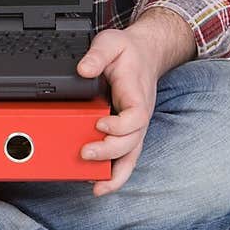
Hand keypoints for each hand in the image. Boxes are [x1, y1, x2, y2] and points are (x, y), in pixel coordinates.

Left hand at [76, 26, 162, 196]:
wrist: (146, 53)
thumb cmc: (128, 51)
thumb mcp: (111, 42)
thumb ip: (97, 54)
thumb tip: (83, 69)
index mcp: (137, 94)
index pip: (136, 117)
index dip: (119, 125)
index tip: (99, 122)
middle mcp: (139, 114)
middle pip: (131, 142)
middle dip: (109, 152)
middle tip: (85, 153)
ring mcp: (135, 125)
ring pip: (131, 156)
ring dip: (115, 174)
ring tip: (96, 188)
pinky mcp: (128, 131)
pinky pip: (126, 156)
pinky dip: (115, 173)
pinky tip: (99, 184)